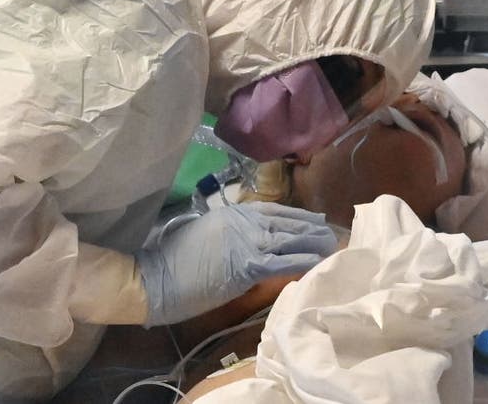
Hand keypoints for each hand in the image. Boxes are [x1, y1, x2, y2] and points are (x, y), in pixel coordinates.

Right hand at [135, 202, 335, 326]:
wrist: (156, 277)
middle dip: (310, 229)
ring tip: (331, 246)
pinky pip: (282, 263)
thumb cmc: (173, 260)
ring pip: (288, 241)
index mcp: (231, 214)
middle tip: (330, 233)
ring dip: (312, 244)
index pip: (272, 210)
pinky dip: (301, 261)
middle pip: (284, 223)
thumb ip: (230, 234)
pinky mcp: (247, 265)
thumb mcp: (204, 235)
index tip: (313, 219)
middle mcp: (242, 222)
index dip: (296, 216)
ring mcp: (245, 242)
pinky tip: (316, 262)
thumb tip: (250, 242)